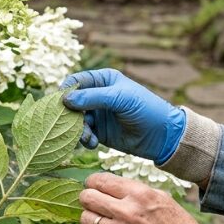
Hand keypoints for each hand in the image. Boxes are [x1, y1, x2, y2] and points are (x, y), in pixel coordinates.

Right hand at [62, 68, 185, 163]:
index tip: (62, 103)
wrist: (162, 135)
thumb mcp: (119, 98)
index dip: (66, 90)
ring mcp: (97, 114)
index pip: (76, 81)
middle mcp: (97, 96)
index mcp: (103, 80)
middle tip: (70, 124)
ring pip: (75, 120)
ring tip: (88, 137)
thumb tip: (65, 99)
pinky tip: (94, 143)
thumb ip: (92, 97)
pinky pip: (83, 134)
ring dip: (77, 129)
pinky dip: (85, 139)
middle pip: (71, 102)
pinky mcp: (99, 132)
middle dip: (69, 114)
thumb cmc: (145, 109)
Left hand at [79, 173, 214, 223]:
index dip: (93, 182)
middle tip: (93, 202)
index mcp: (140, 193)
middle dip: (87, 197)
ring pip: (86, 218)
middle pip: (87, 197)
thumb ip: (133, 190)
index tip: (93, 185)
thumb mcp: (161, 197)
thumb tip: (108, 185)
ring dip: (89, 217)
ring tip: (99, 220)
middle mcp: (127, 211)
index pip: (101, 180)